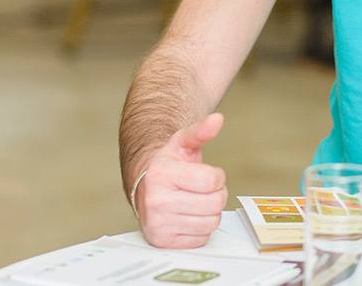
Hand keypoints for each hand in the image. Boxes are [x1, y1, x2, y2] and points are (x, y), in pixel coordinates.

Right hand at [134, 113, 227, 248]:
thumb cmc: (167, 165)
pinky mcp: (162, 240)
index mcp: (162, 174)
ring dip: (209, 212)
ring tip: (194, 201)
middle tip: (201, 190)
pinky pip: (201, 238)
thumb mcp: (182, 143)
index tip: (204, 174)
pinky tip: (188, 216)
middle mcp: (156, 201)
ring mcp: (157, 223)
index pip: (213, 181)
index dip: (216, 176)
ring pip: (211, 222)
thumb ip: (201, 131)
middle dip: (216, 194)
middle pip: (215, 203)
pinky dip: (200, 228)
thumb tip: (217, 120)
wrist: (145, 186)